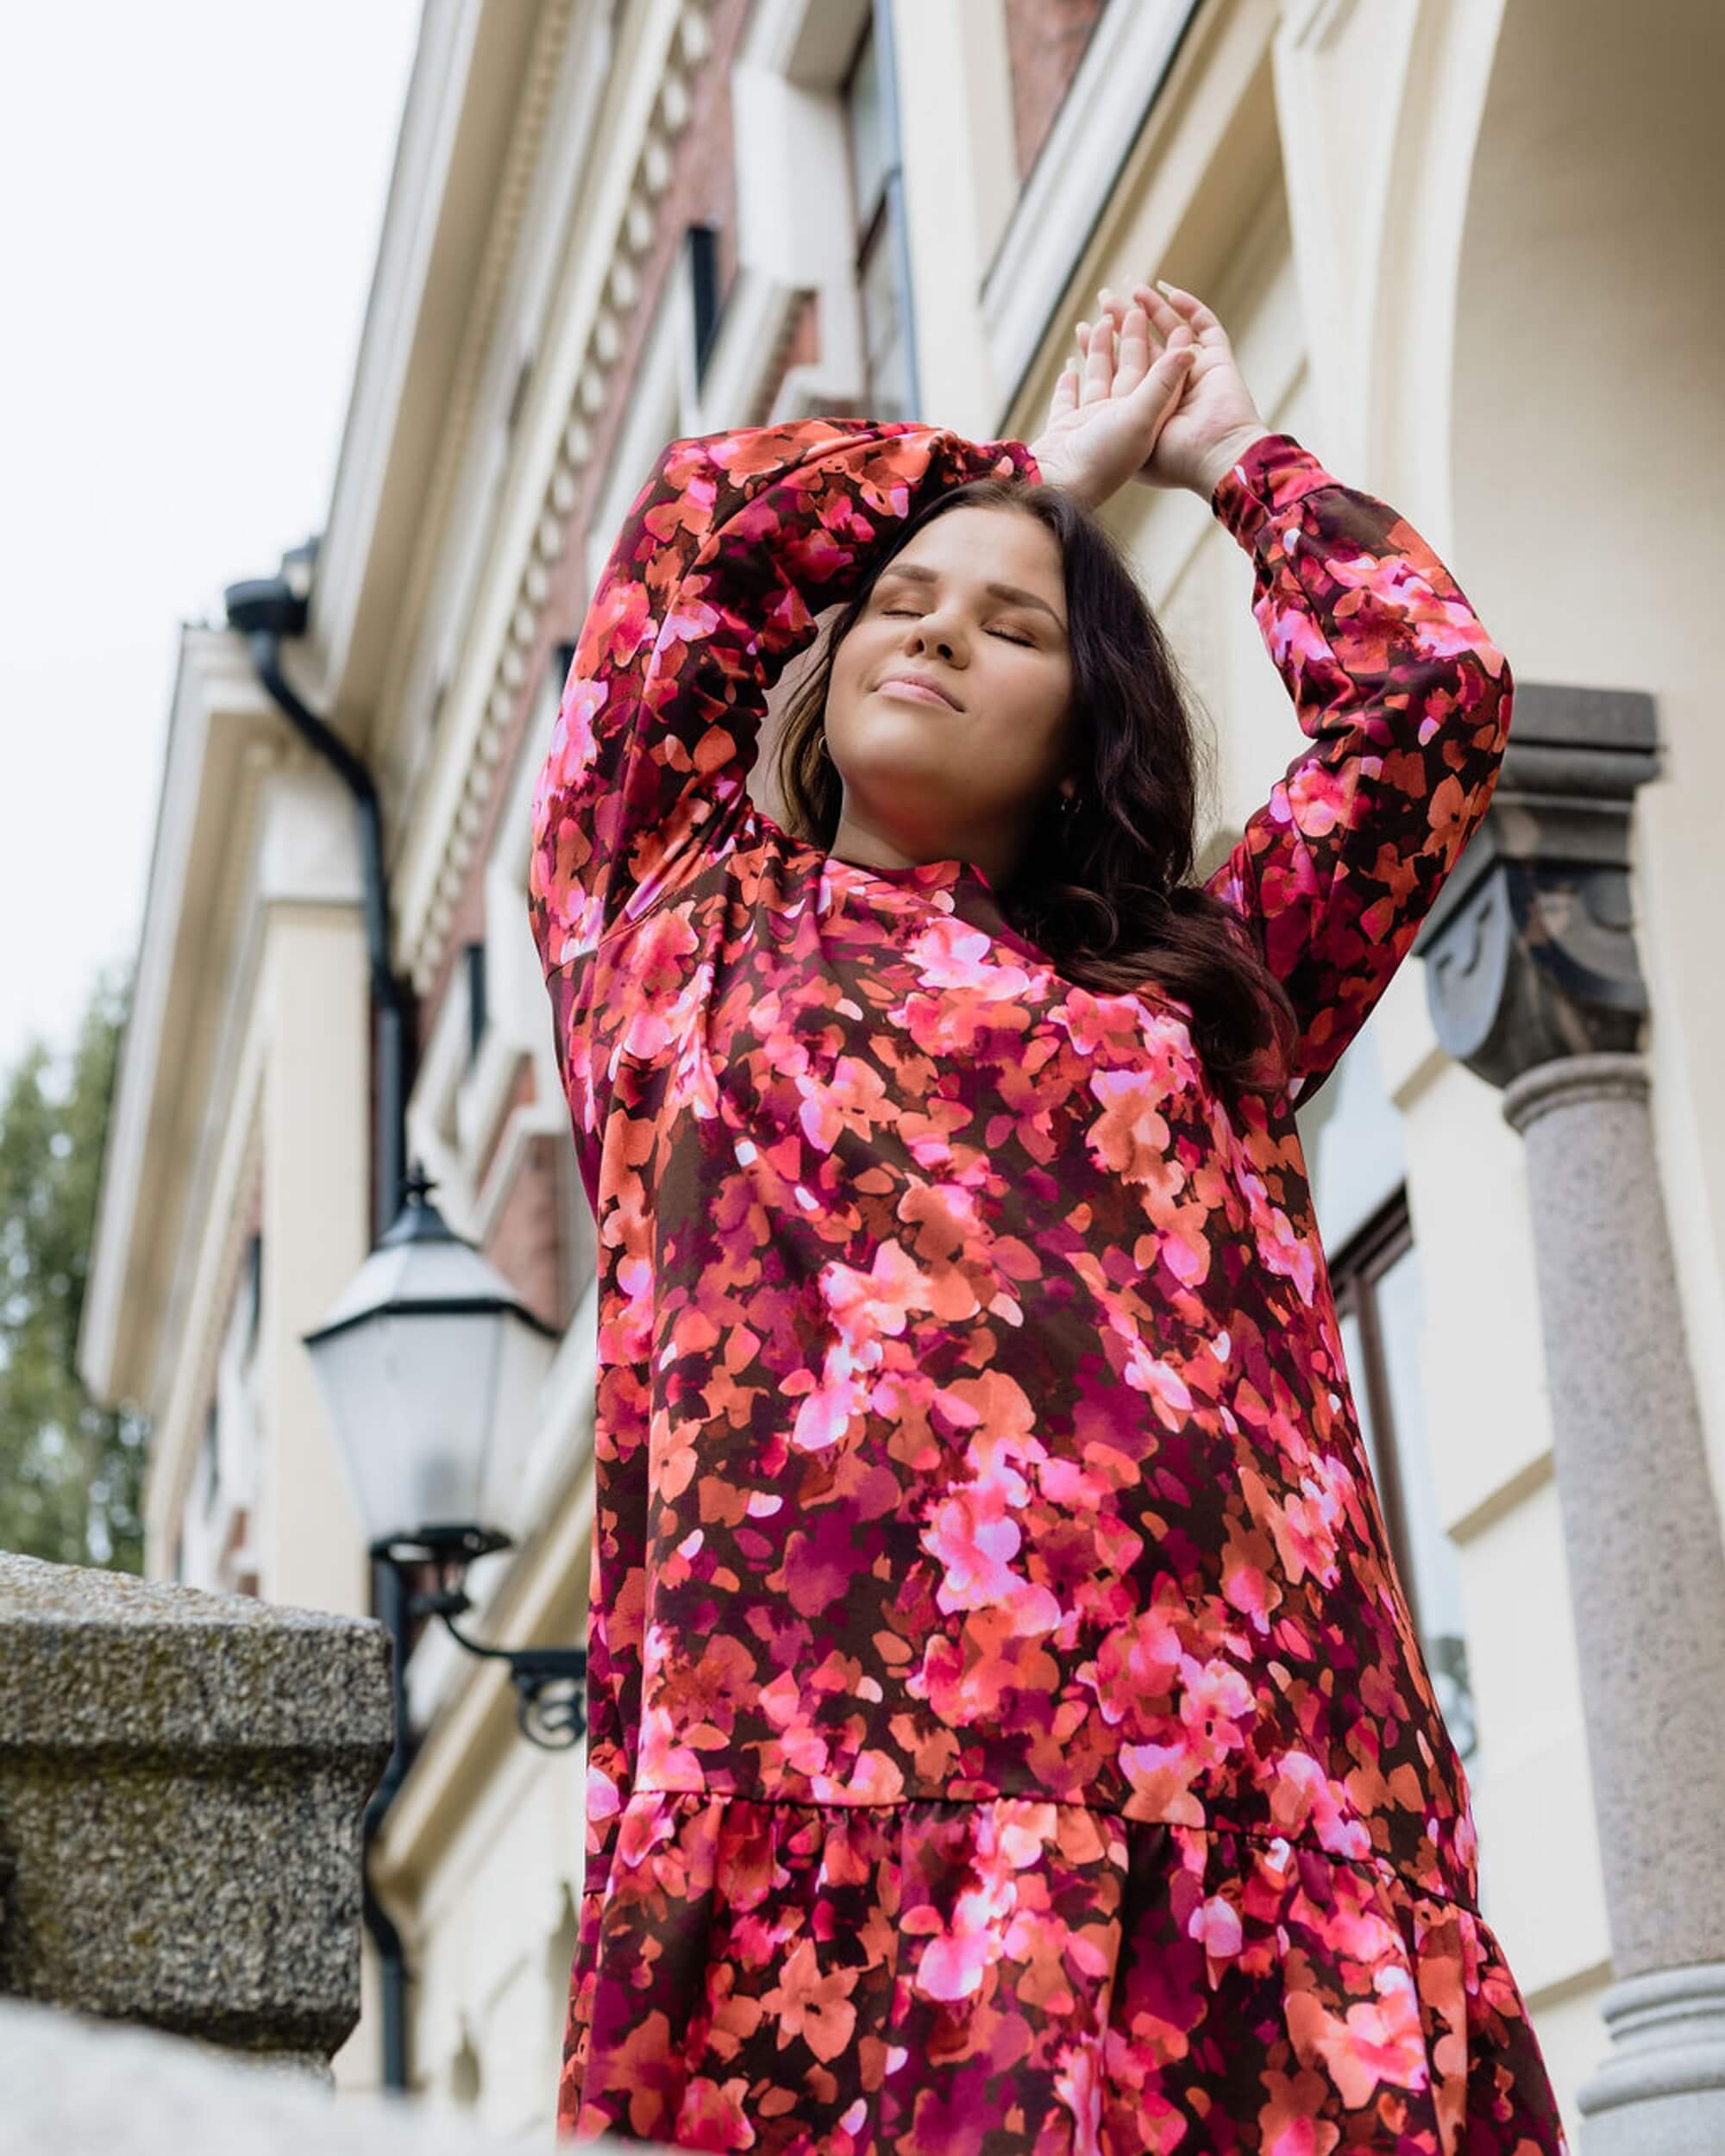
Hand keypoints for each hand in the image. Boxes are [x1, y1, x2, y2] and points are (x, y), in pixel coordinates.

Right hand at [1025, 304, 1197, 511]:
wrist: (1057, 487)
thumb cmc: (1102, 458)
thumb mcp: (1139, 417)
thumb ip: (1162, 382)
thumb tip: (1189, 348)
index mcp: (1146, 420)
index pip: (1162, 375)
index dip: (1168, 347)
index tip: (1173, 319)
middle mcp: (1122, 422)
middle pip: (1129, 370)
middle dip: (1128, 336)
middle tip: (1126, 303)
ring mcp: (1093, 427)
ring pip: (1099, 378)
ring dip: (1099, 349)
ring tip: (1097, 319)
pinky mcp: (1066, 432)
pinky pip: (1070, 401)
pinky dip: (1070, 384)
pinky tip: (1069, 367)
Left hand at [1100, 278, 1270, 498]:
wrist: (1212, 460)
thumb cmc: (1153, 457)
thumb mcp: (1117, 426)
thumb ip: (1089, 403)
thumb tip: (1067, 373)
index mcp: (1138, 414)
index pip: (1116, 373)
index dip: (1100, 350)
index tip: (1084, 327)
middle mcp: (1165, 397)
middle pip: (1140, 352)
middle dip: (1122, 326)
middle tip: (1105, 298)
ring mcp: (1196, 380)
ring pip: (1171, 335)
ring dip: (1153, 311)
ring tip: (1135, 290)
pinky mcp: (1221, 364)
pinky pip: (1208, 328)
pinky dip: (1193, 309)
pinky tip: (1171, 292)